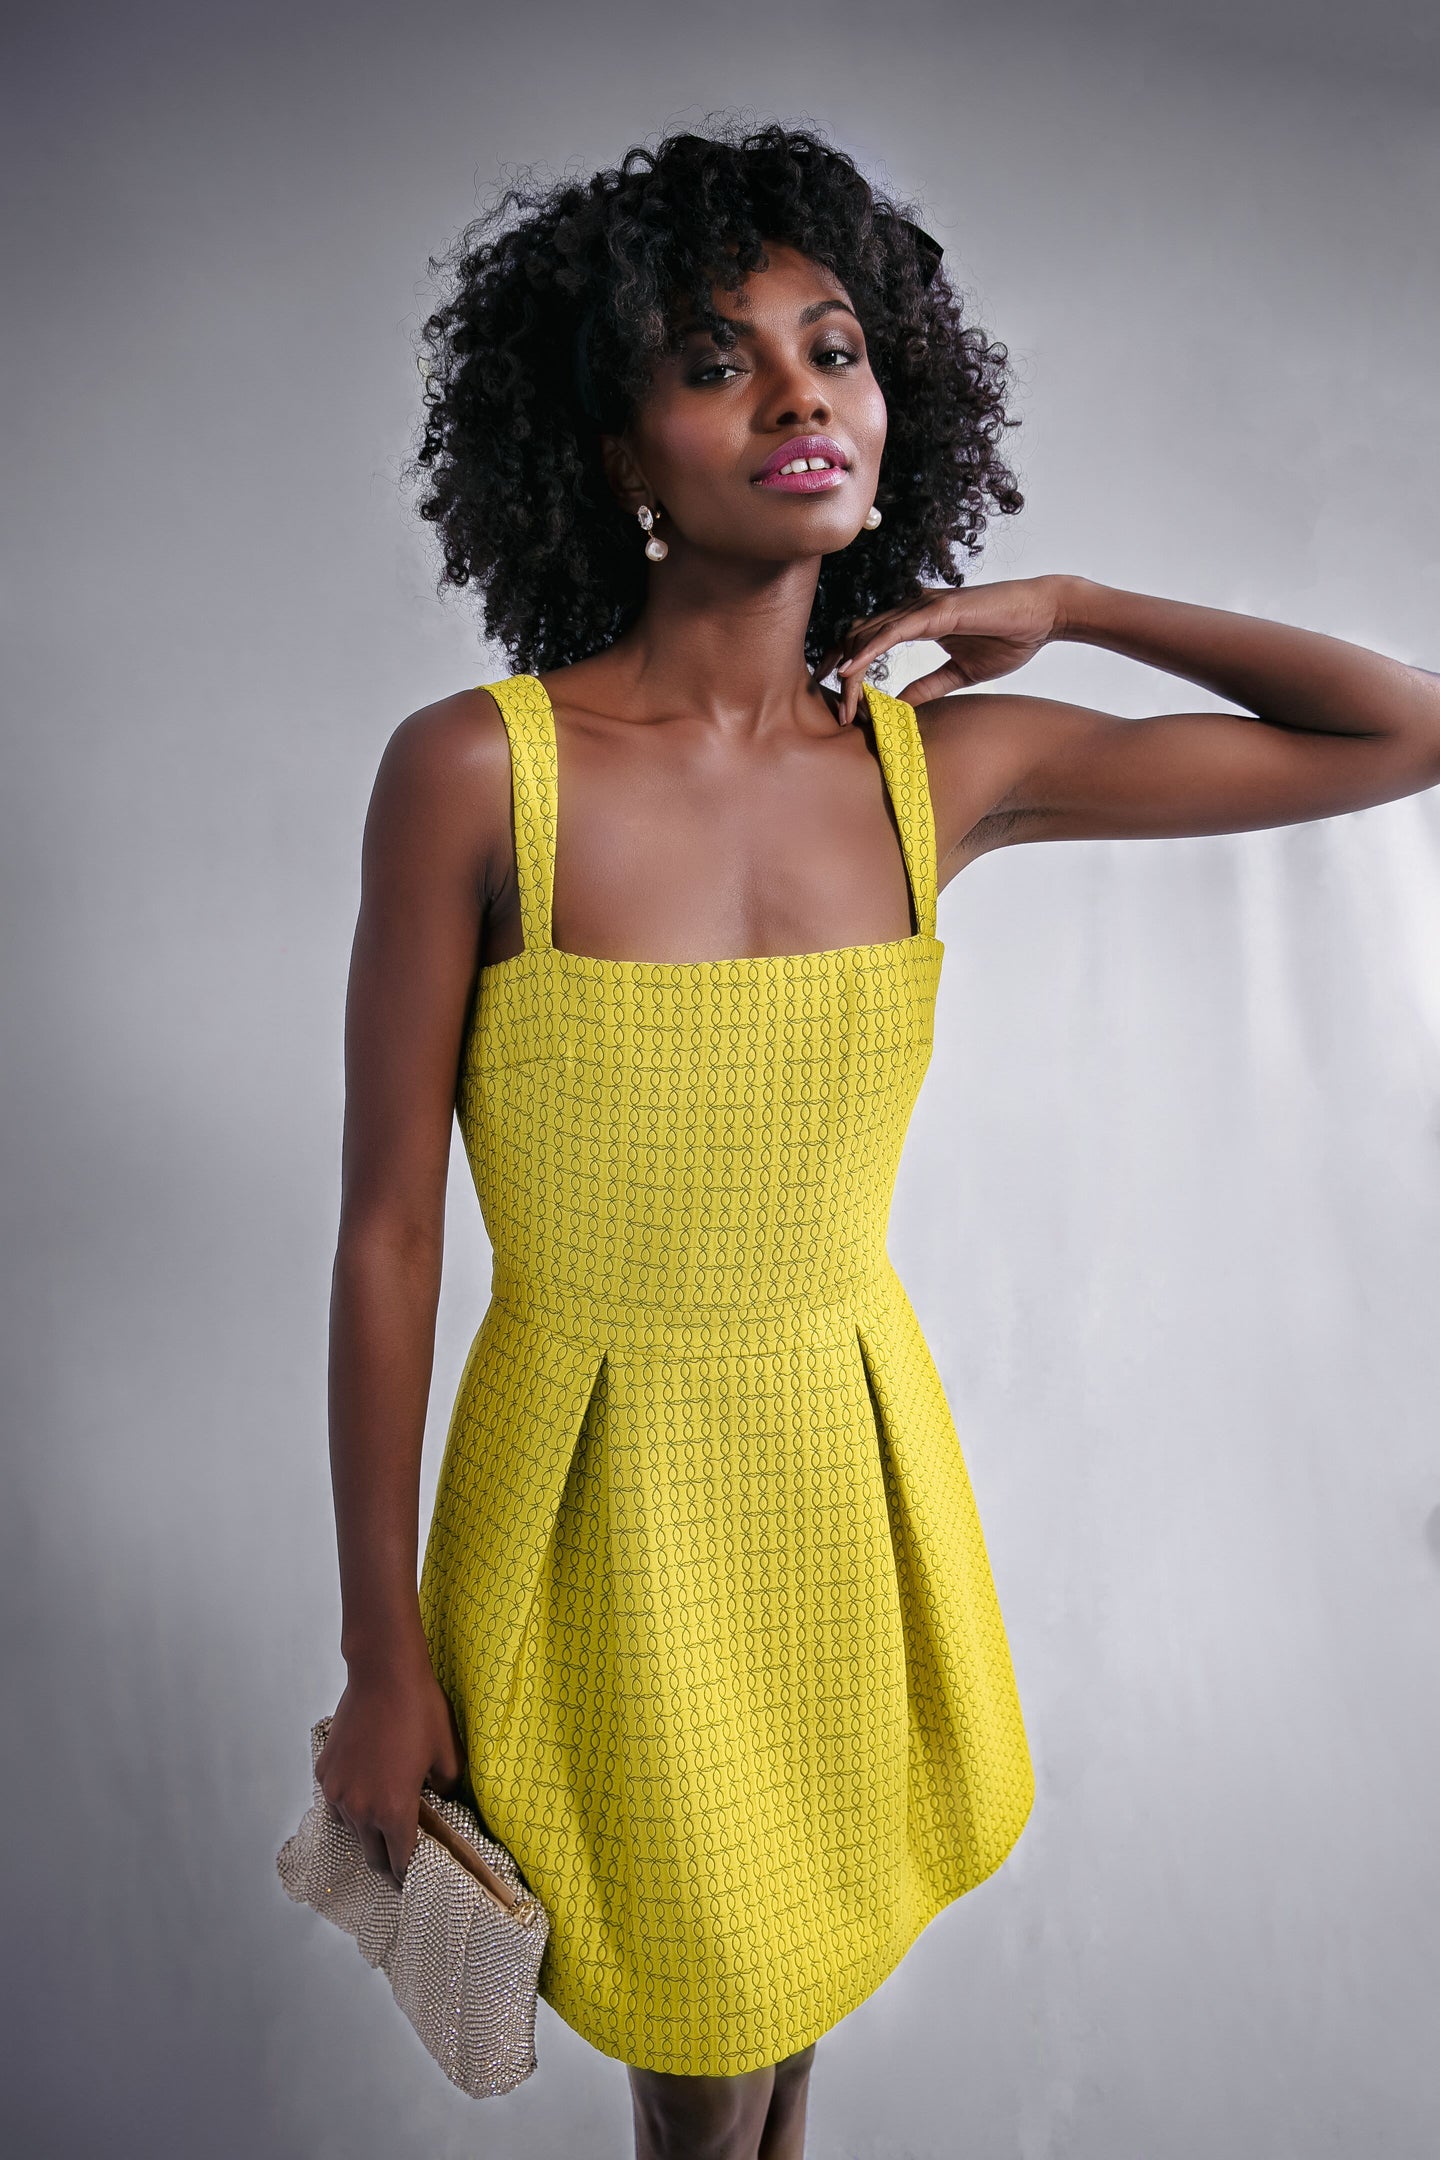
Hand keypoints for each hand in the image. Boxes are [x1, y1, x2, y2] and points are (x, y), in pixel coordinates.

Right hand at [316, 1646, 465, 1884]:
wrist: (383, 1674)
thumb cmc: (420, 1711)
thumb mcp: (448, 1752)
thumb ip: (448, 1788)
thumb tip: (441, 1799)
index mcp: (394, 1811)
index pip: (399, 1862)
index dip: (406, 1876)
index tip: (409, 1882)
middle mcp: (361, 1809)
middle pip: (371, 1855)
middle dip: (385, 1864)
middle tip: (396, 1864)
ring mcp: (338, 1791)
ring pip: (349, 1829)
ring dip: (364, 1832)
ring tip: (379, 1822)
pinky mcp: (324, 1772)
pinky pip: (336, 1801)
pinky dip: (348, 1804)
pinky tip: (362, 1791)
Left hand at [818, 574, 1074, 724]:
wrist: (1044, 615)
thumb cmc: (1009, 637)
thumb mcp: (960, 672)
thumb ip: (928, 685)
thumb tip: (900, 704)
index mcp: (917, 622)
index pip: (869, 641)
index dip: (848, 665)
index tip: (837, 695)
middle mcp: (913, 609)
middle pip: (860, 636)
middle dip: (840, 669)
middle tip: (828, 704)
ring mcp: (923, 606)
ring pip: (870, 633)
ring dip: (849, 664)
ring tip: (832, 692)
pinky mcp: (936, 610)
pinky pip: (893, 630)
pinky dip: (868, 649)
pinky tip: (851, 667)